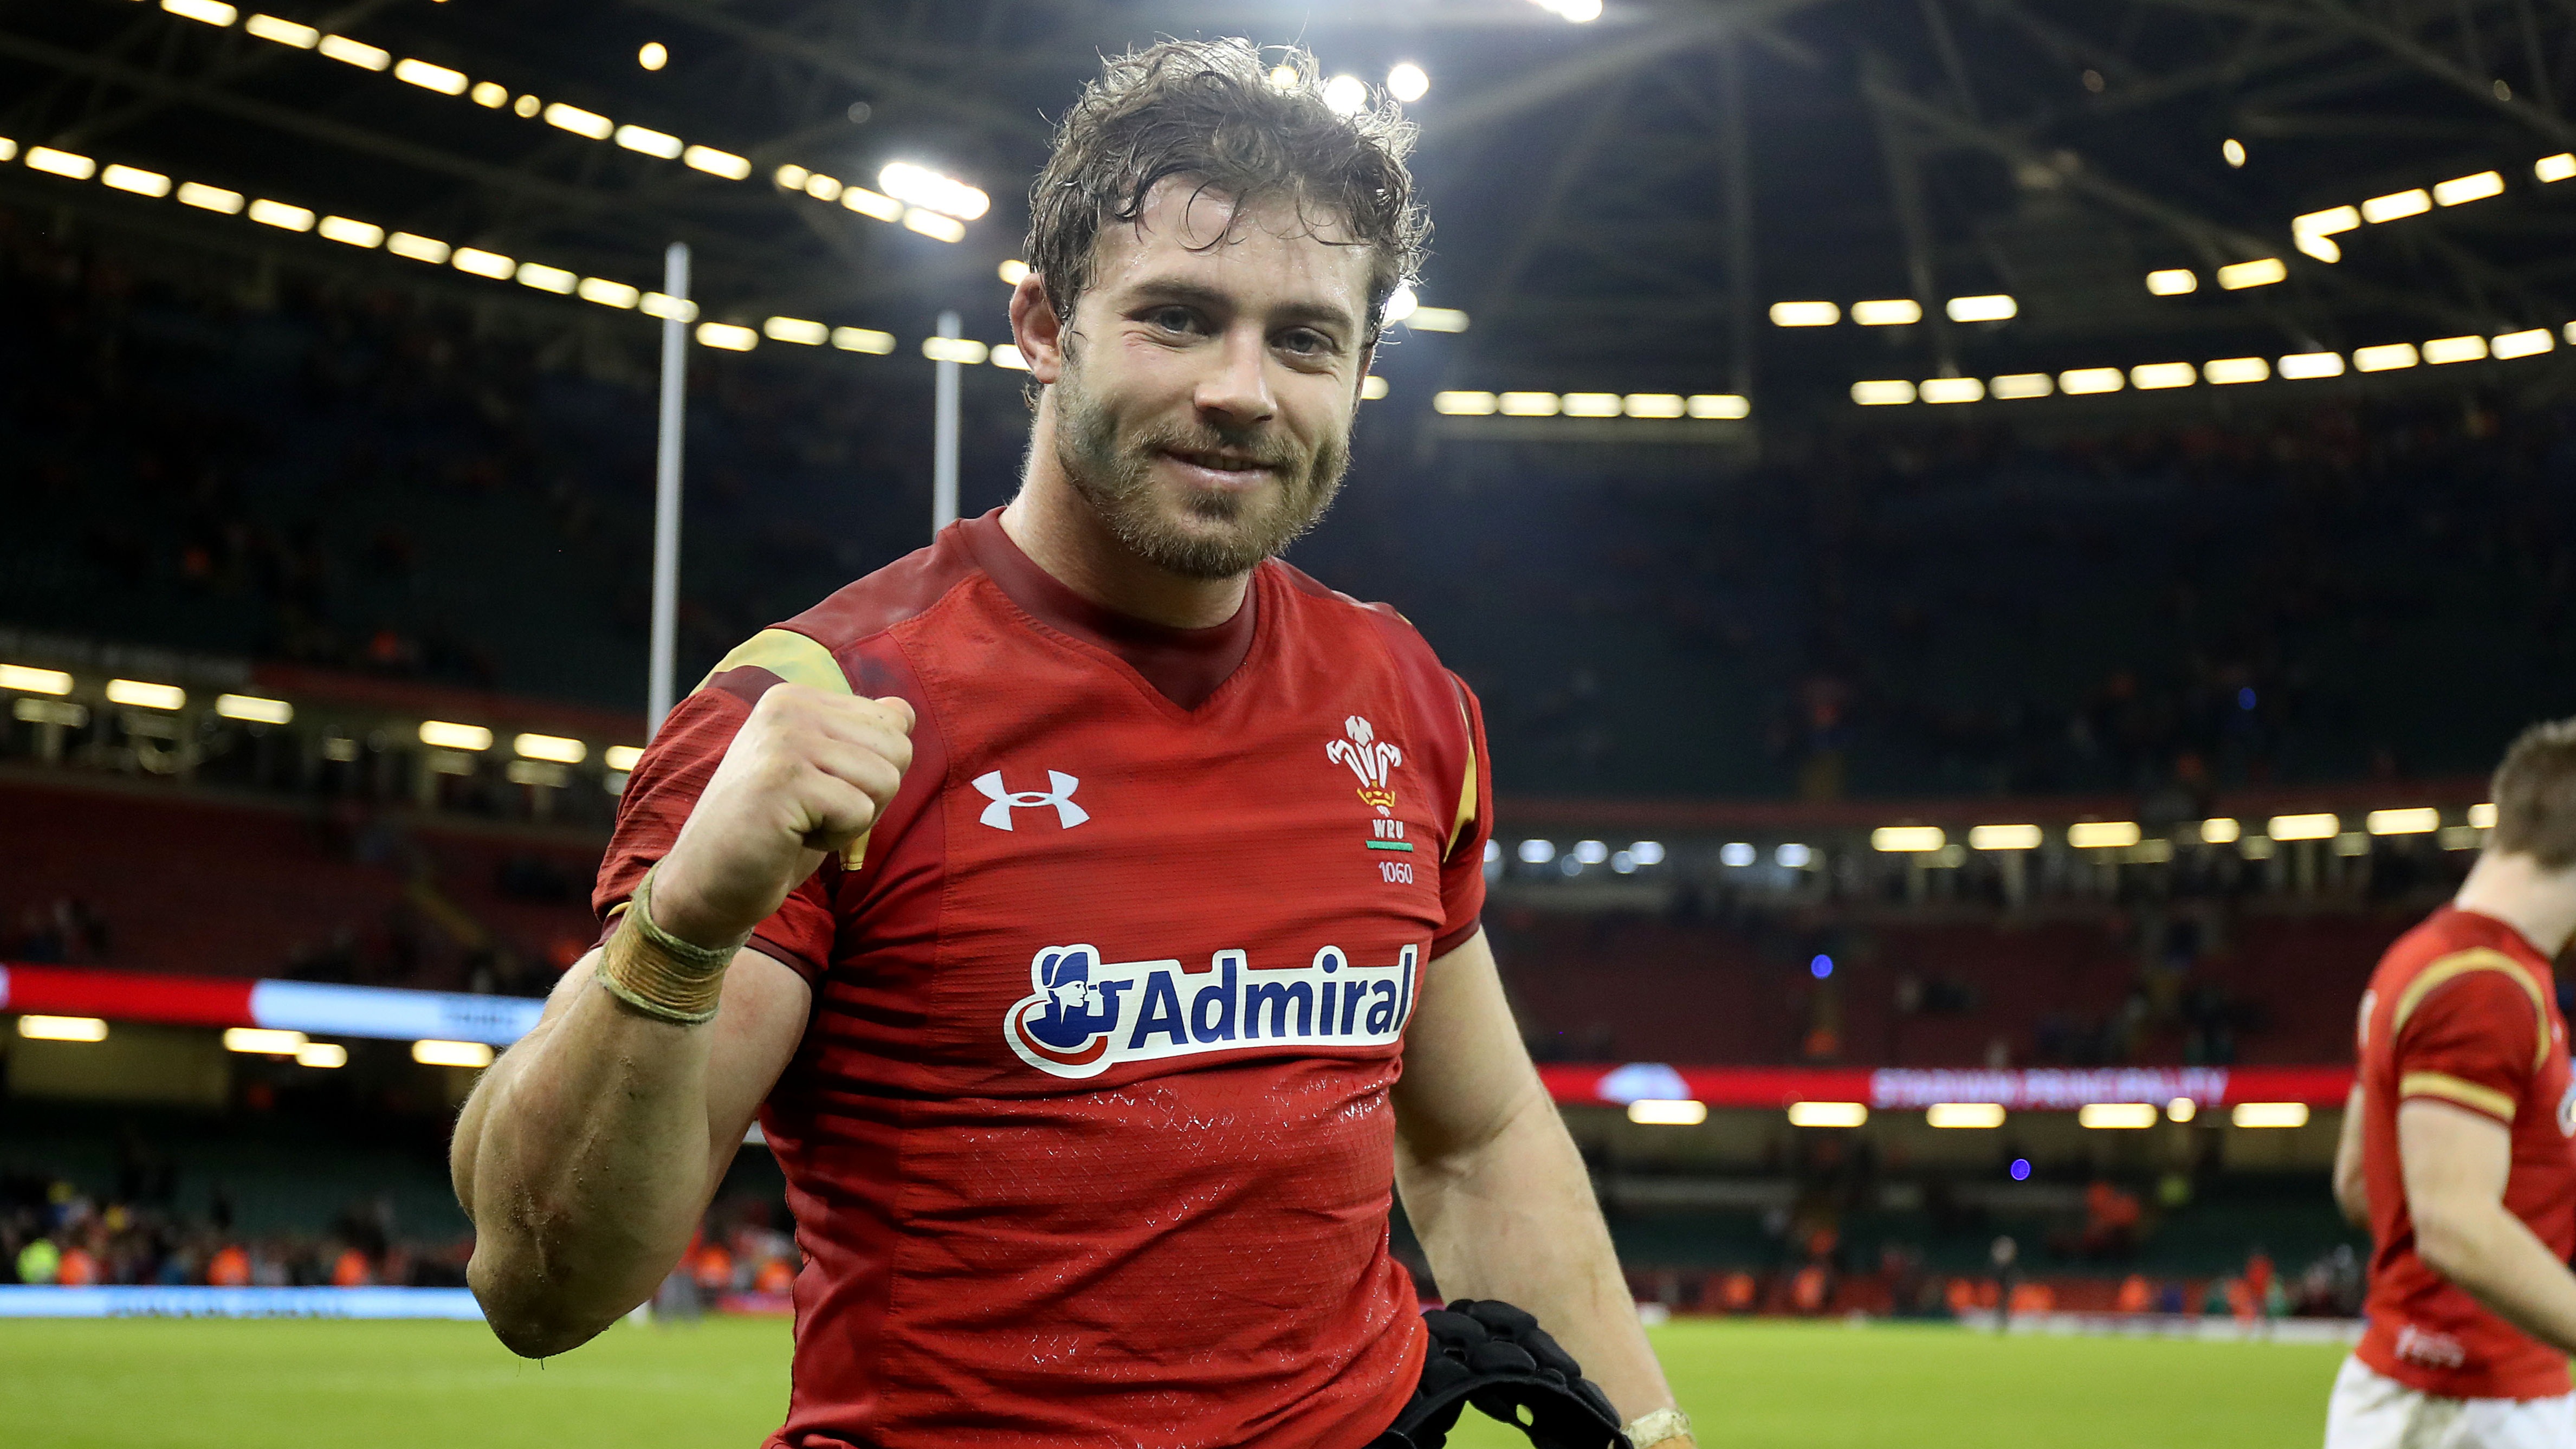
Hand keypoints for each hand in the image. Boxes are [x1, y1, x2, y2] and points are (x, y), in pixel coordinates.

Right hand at [648, 685, 913, 947]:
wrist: (709, 882)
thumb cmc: (774, 831)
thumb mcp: (822, 774)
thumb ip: (860, 737)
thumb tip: (904, 709)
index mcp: (797, 698)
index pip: (895, 723)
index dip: (872, 773)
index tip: (821, 792)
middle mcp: (789, 707)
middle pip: (898, 749)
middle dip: (871, 796)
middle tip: (814, 813)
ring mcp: (783, 739)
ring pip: (885, 779)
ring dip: (853, 820)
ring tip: (801, 824)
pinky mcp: (783, 779)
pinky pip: (859, 811)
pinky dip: (836, 839)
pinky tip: (791, 837)